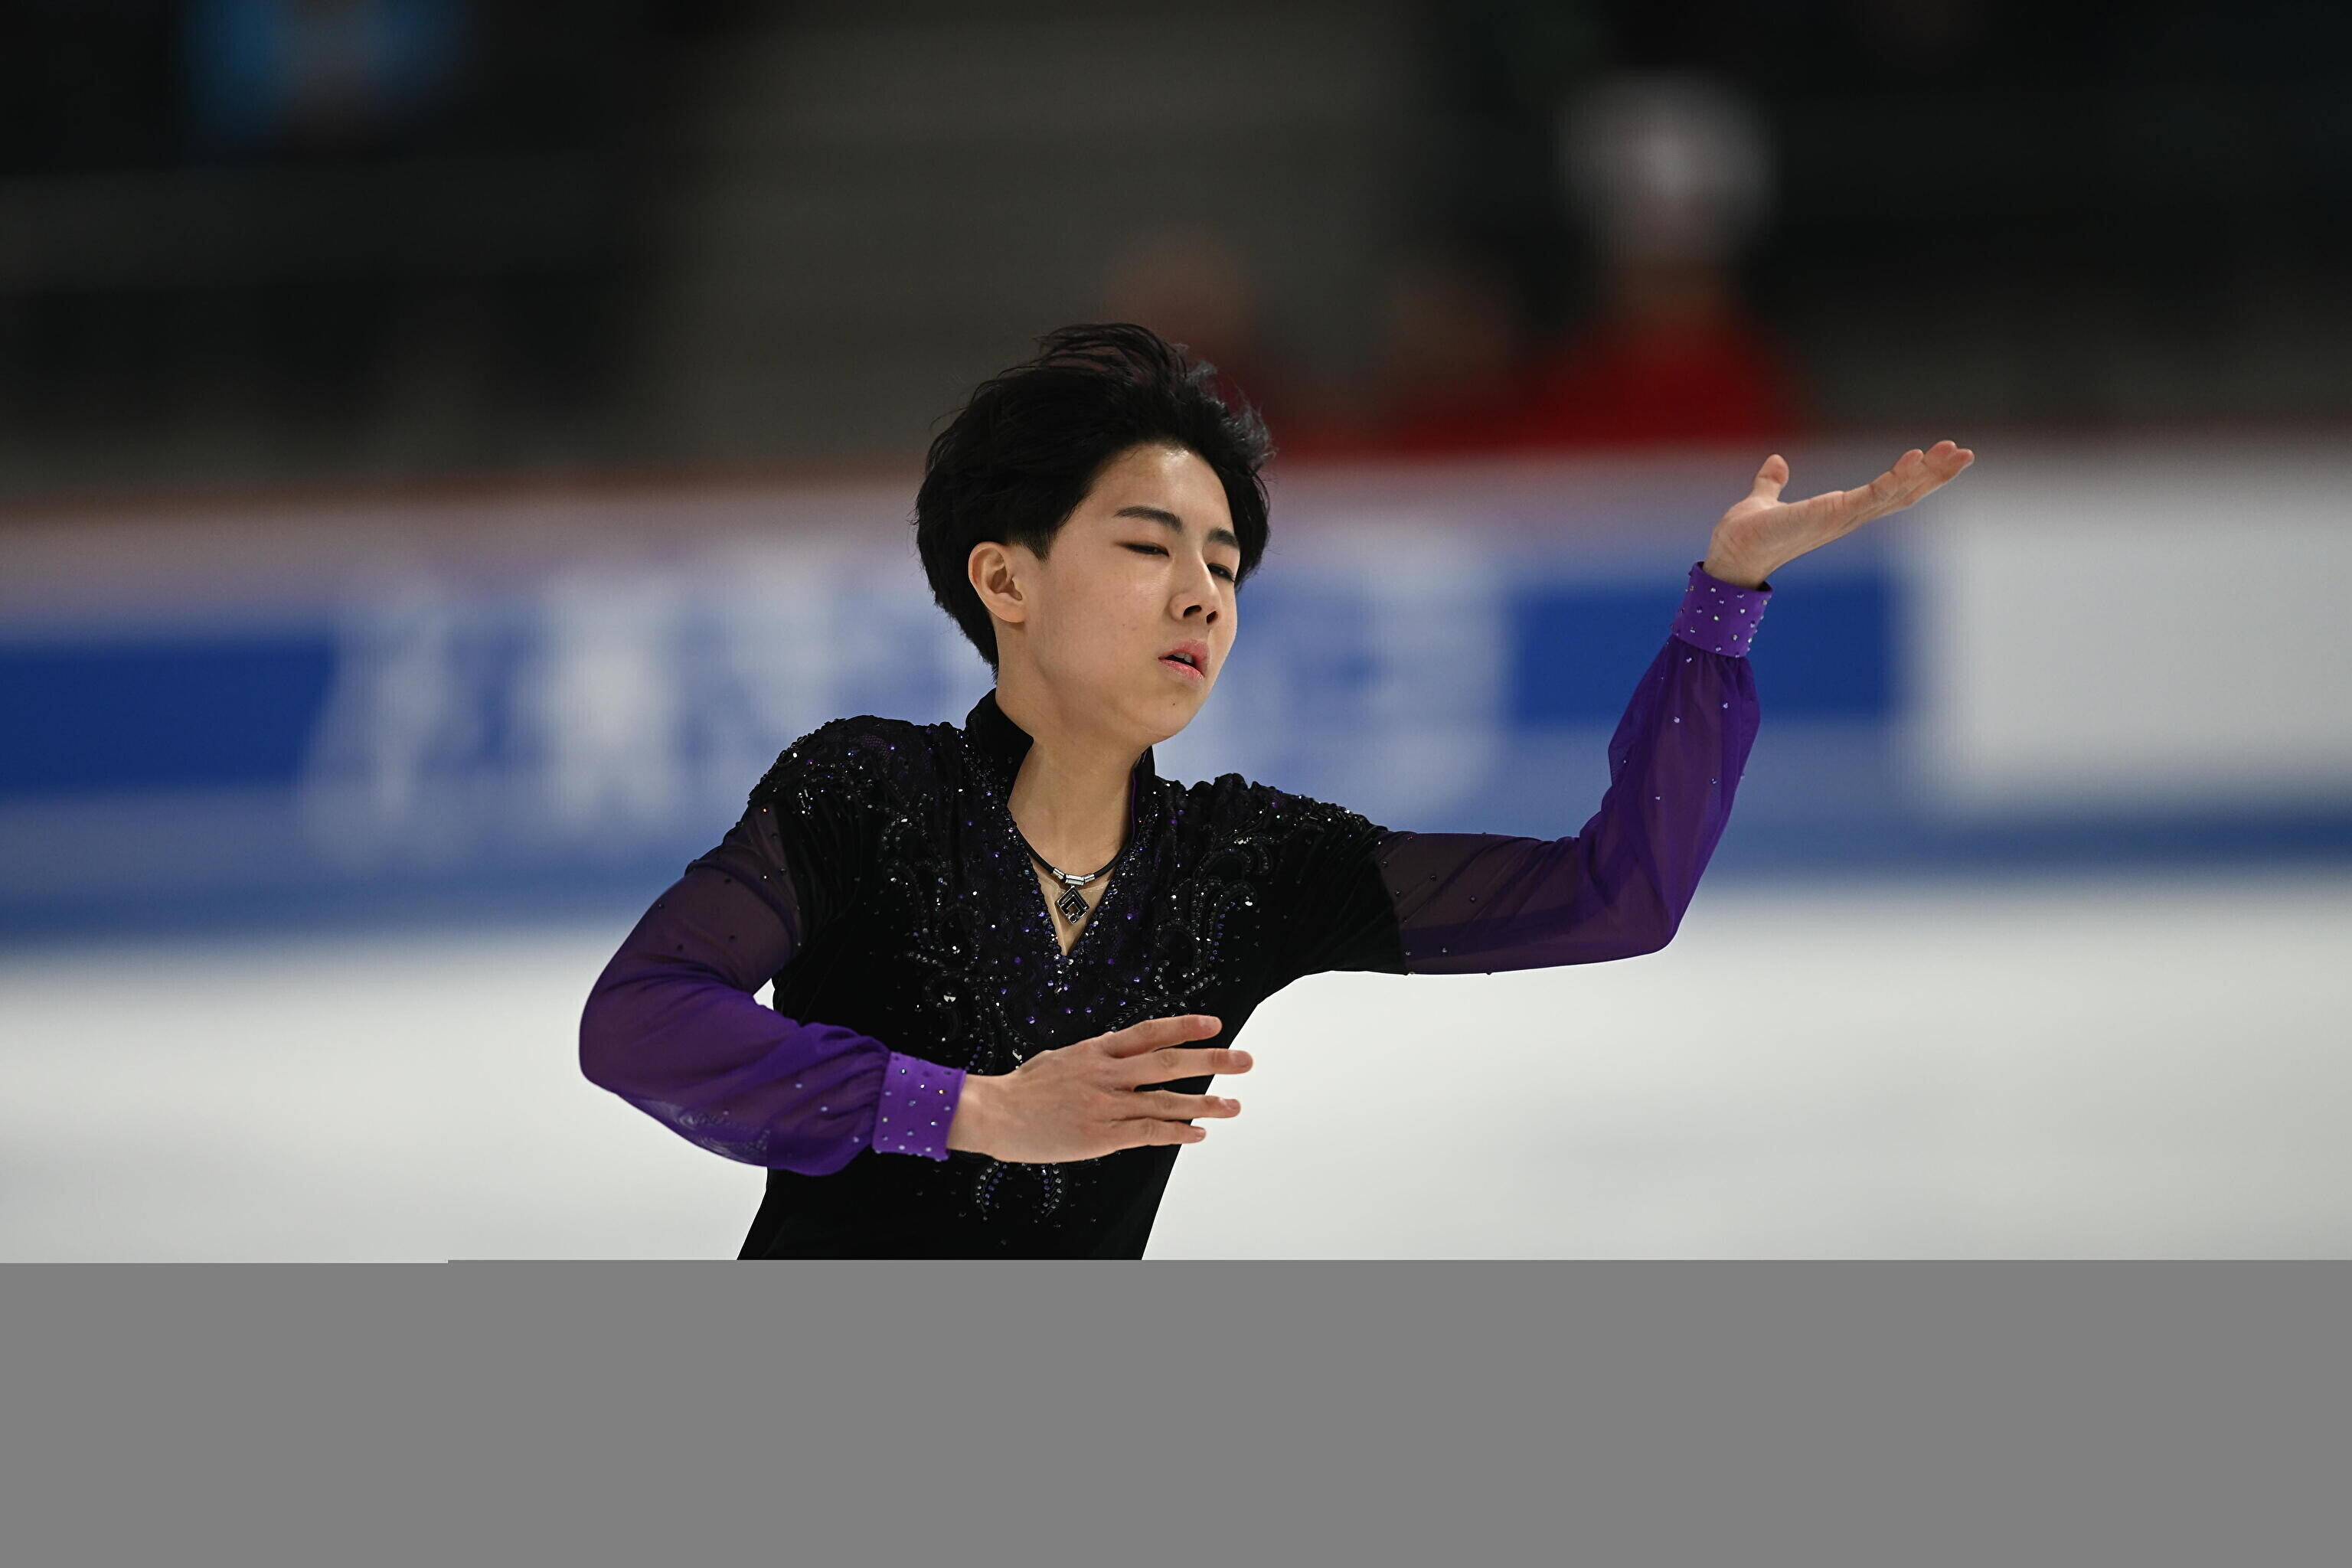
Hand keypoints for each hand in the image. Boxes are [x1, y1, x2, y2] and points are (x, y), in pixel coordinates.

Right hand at [944, 1014, 1248, 1163]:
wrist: (992, 1112)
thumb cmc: (1022, 1088)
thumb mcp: (1059, 1059)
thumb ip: (1093, 1058)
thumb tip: (1115, 1055)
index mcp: (1097, 1051)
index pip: (1149, 1033)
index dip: (1184, 1026)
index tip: (1214, 1024)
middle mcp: (1106, 1073)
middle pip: (1168, 1062)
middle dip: (1211, 1061)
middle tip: (1245, 1060)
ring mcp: (1105, 1105)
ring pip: (1165, 1101)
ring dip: (1204, 1103)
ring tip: (1234, 1105)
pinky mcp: (1100, 1136)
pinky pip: (1147, 1133)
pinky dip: (1176, 1133)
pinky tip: (1198, 1134)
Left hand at [1703, 441, 1974, 587]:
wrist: (1729, 554)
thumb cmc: (1747, 535)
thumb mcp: (1765, 499)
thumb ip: (1772, 482)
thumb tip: (1777, 462)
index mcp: (1838, 511)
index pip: (1887, 492)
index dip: (1915, 476)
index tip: (1939, 455)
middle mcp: (1847, 517)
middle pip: (1902, 494)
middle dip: (1935, 475)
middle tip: (1965, 453)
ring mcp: (1842, 518)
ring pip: (1895, 493)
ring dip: (1927, 473)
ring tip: (1956, 452)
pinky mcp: (1831, 515)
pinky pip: (1871, 495)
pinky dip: (1895, 478)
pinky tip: (1915, 459)